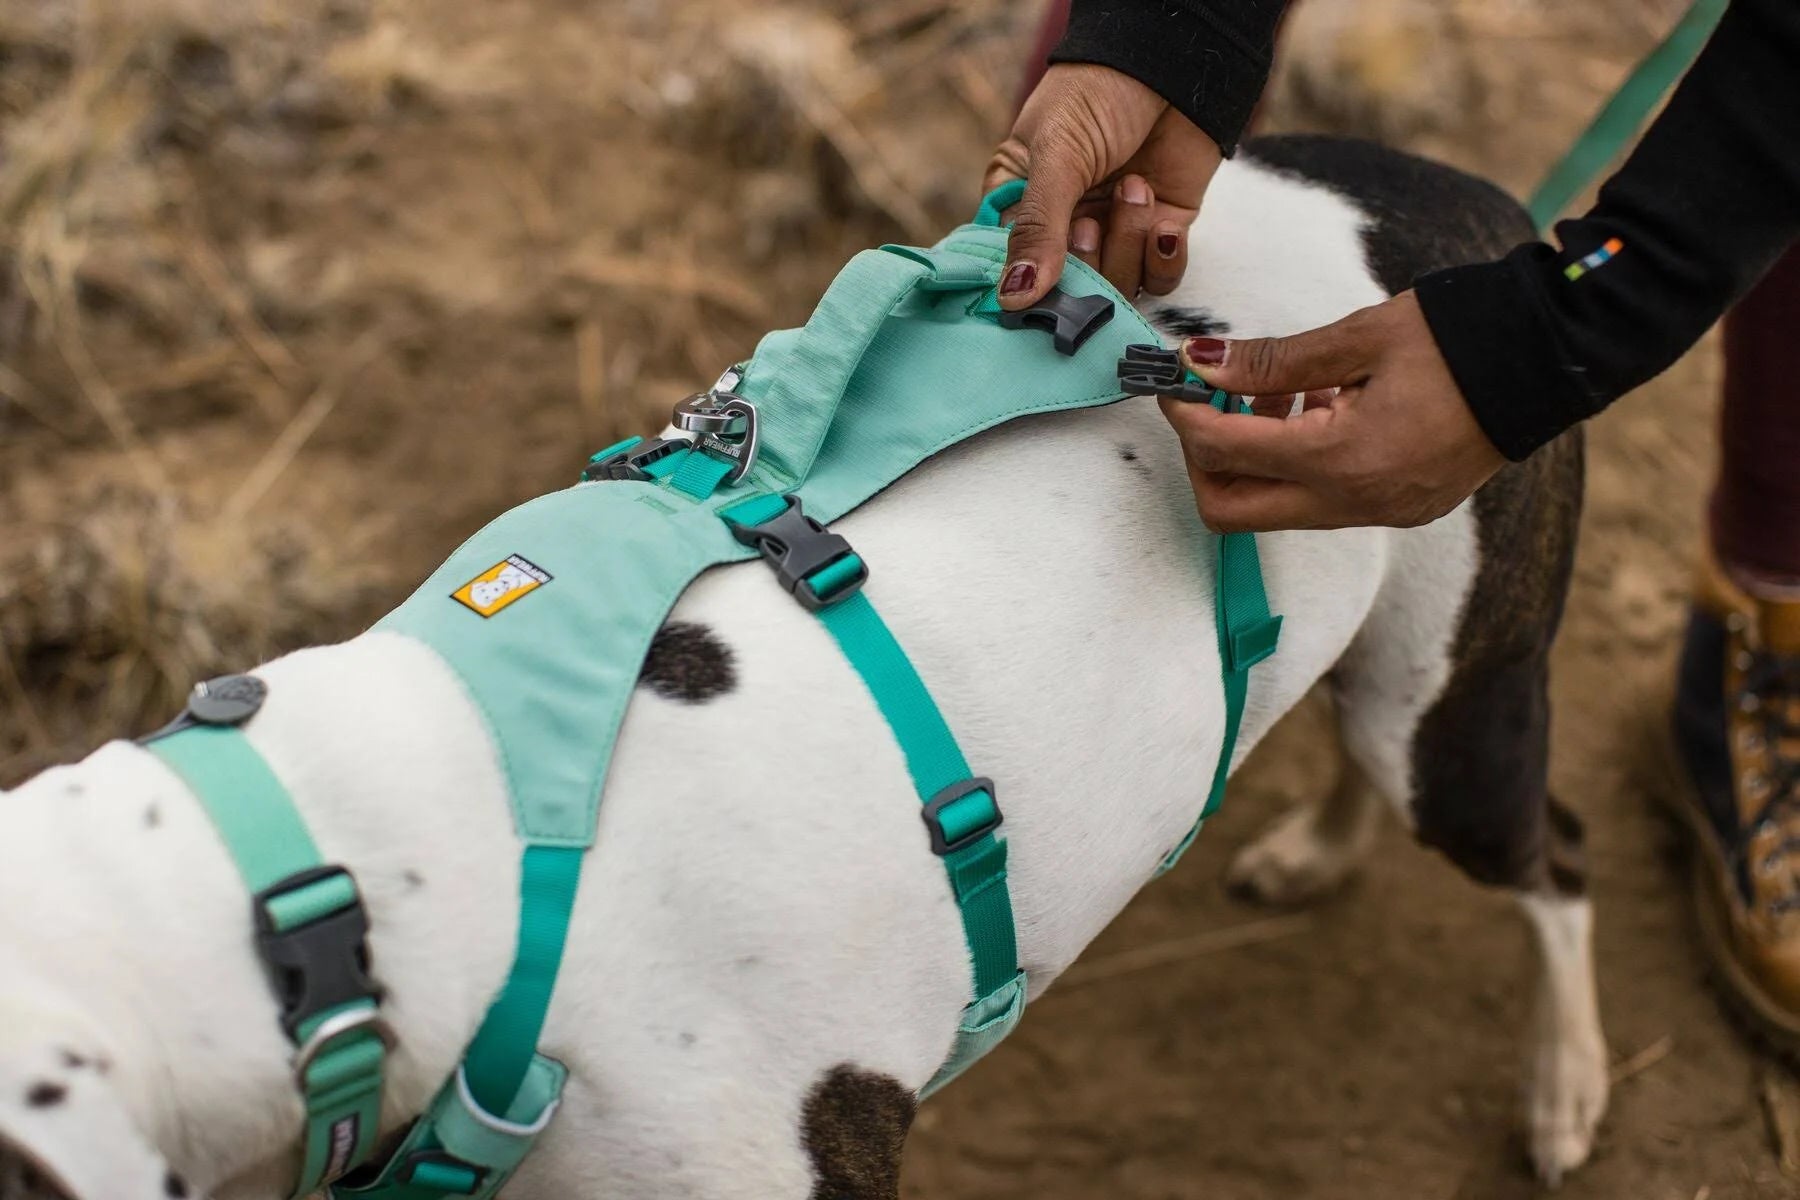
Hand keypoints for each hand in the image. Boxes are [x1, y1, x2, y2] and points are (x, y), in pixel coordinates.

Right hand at [984, 64, 1220, 308]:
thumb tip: (1012, 298)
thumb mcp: (1056, 154)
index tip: (1039, 284)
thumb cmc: (1097, 93)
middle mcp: (1064, 228)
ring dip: (1127, 245)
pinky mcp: (1161, 232)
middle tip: (1089, 222)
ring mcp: (1114, 233)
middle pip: (1069, 291)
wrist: (1172, 61)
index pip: (1012, 271)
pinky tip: (1163, 221)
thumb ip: (1037, 227)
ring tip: (1134, 189)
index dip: (1027, 285)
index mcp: (1019, 205)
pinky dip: (1163, 257)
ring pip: (1117, 286)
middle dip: (1085, 263)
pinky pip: (1160, 278)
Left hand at [1161, 291, 1507, 531]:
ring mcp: (1380, 512)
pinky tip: (1319, 408)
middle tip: (1214, 400)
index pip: (1223, 454)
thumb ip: (1272, 360)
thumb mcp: (1358, 337)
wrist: (1553, 358)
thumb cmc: (1461, 336)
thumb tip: (1201, 364)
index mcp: (1342, 459)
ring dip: (1254, 458)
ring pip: (1275, 509)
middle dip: (1204, 458)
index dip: (1184, 414)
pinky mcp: (1399, 508)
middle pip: (1232, 511)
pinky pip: (1321, 501)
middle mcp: (1357, 502)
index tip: (1174, 379)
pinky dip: (1298, 463)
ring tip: (1279, 392)